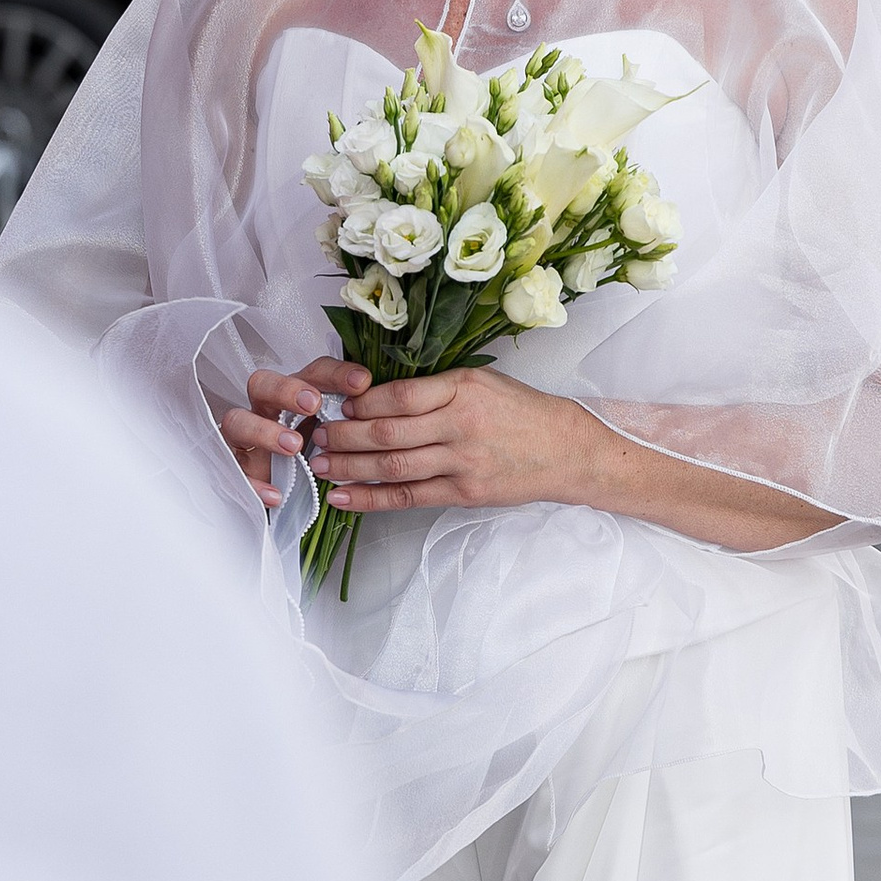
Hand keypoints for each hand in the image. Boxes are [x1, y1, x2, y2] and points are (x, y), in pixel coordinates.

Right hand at [218, 353, 370, 512]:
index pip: (310, 372)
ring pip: (237, 422)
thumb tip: (384, 406)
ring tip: (293, 446)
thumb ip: (353, 419)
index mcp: (295, 395)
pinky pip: (235, 472)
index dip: (334, 374)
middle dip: (286, 390)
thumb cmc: (312, 453)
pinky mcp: (237, 469)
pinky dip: (254, 483)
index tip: (362, 383)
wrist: (285, 490)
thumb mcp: (336, 435)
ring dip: (265, 431)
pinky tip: (275, 494)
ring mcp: (245, 438)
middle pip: (262, 384)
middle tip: (313, 404)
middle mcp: (265, 410)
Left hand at [313, 365, 607, 517]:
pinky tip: (343, 497)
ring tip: (320, 463)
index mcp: (462, 388)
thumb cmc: (519, 410)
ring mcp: (461, 462)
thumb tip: (376, 395)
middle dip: (344, 434)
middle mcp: (460, 424)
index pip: (399, 395)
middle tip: (315, 434)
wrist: (564, 449)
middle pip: (388, 432)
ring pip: (393, 466)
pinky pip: (408, 497)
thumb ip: (434, 388)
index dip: (361, 402)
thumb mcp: (480, 381)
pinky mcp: (463, 492)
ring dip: (349, 466)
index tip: (337, 403)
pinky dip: (371, 498)